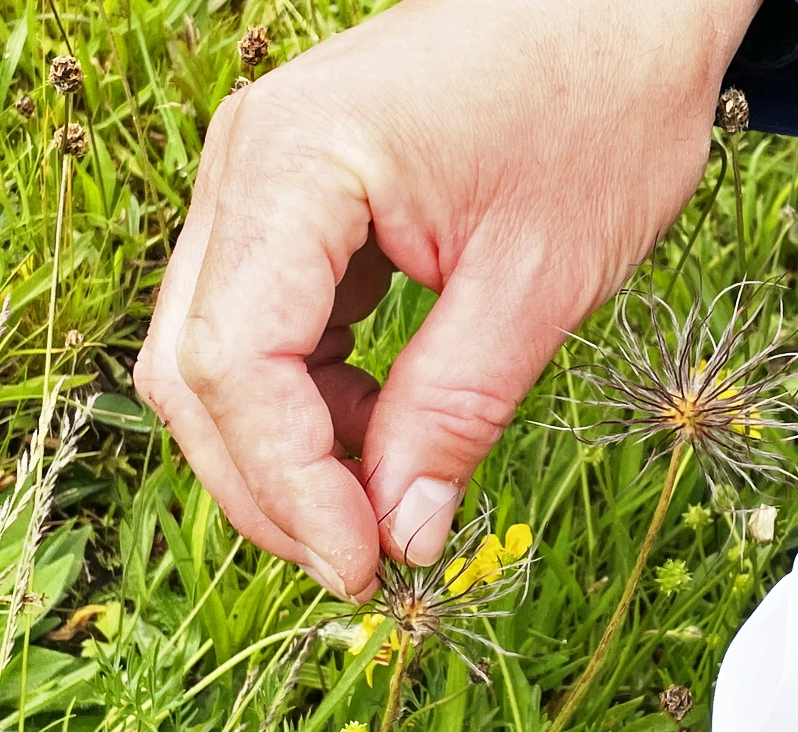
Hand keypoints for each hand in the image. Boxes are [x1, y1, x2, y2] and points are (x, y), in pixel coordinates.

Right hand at [135, 0, 762, 598]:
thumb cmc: (601, 97)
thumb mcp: (541, 277)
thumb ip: (456, 410)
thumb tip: (402, 534)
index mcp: (294, 162)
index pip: (234, 361)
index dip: (288, 486)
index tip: (365, 567)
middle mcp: (248, 165)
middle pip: (196, 367)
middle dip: (270, 484)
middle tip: (367, 563)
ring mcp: (263, 181)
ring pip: (218, 356)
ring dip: (286, 451)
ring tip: (385, 507)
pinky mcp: (297, 203)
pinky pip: (265, 327)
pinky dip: (311, 403)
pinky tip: (379, 438)